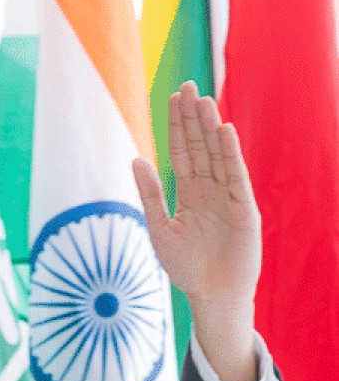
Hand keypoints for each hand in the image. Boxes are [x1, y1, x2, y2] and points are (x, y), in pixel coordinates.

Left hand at [131, 81, 261, 380]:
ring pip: (218, 156)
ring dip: (211, 129)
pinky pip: (236, 176)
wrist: (211, 294)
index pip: (182, 151)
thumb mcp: (159, 228)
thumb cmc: (185, 266)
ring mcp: (228, 198)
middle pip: (200, 146)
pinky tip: (224, 132)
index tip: (172, 97)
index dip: (177, 126)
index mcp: (188, 193)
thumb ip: (149, 194)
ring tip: (204, 101)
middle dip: (193, 118)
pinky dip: (230, 155)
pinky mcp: (244, 209)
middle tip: (187, 86)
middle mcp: (209, 190)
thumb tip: (135, 159)